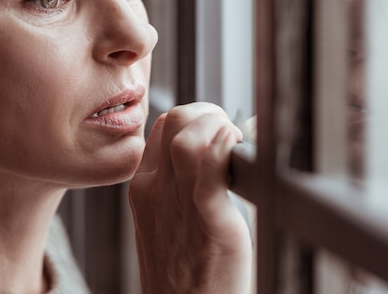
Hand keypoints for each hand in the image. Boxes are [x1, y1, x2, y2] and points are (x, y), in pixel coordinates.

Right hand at [129, 102, 252, 293]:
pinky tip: (241, 154)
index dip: (196, 117)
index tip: (219, 132)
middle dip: (210, 114)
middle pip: (175, 120)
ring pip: (188, 138)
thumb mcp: (170, 221)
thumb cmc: (185, 272)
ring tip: (238, 146)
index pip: (164, 125)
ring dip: (220, 128)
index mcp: (145, 188)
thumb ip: (184, 185)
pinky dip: (228, 152)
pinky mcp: (209, 224)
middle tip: (232, 135)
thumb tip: (220, 148)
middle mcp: (156, 191)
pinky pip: (211, 172)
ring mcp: (178, 206)